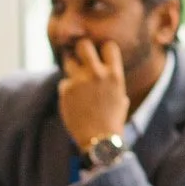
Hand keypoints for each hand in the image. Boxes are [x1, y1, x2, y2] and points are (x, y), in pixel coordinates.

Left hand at [57, 38, 130, 153]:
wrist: (99, 140)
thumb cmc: (112, 120)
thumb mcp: (120, 96)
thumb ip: (112, 79)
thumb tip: (106, 68)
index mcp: (114, 74)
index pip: (108, 46)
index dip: (102, 50)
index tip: (99, 56)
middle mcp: (97, 74)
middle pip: (83, 45)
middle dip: (80, 49)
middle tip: (79, 58)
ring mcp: (80, 81)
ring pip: (69, 61)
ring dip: (71, 69)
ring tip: (76, 83)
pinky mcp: (66, 90)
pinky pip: (64, 83)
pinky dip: (66, 90)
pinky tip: (73, 102)